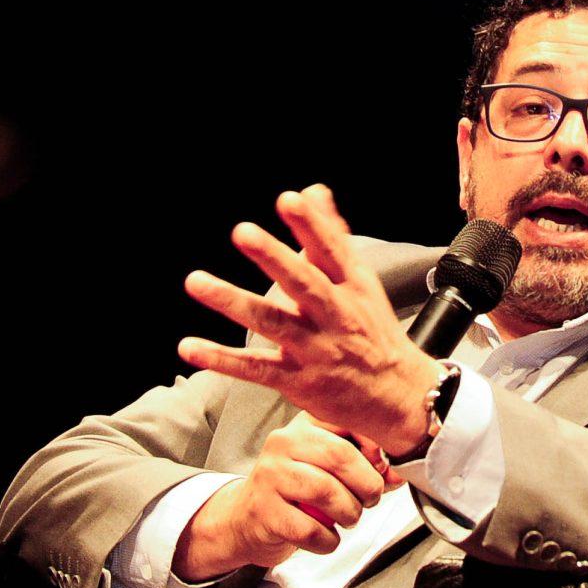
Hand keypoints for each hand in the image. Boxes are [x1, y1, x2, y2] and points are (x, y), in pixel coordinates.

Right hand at [173, 414, 387, 580]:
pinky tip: (327, 538)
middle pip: (340, 456)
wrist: (247, 521)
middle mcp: (284, 442)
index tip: (383, 467)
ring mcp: (270, 475)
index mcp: (305, 425)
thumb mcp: (329, 469)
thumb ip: (366, 467)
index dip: (374, 446)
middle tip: (370, 500)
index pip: (347, 421)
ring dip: (349, 513)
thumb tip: (399, 474)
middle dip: (366, 484)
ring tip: (349, 518)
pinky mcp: (264, 510)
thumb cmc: (297, 493)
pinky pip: (309, 528)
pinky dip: (328, 539)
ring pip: (326, 491)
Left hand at [179, 184, 444, 449]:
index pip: (332, 250)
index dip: (311, 225)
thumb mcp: (360, 281)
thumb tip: (314, 192)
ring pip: (272, 323)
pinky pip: (255, 369)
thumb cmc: (373, 330)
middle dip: (274, 257)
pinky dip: (222, 359)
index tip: (289, 199)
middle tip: (243, 232)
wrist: (398, 395)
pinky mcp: (298, 381)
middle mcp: (336, 315)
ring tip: (196, 281)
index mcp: (352, 286)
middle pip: (304, 284)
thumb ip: (332, 235)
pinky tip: (189, 347)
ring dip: (232, 301)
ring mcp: (316, 350)